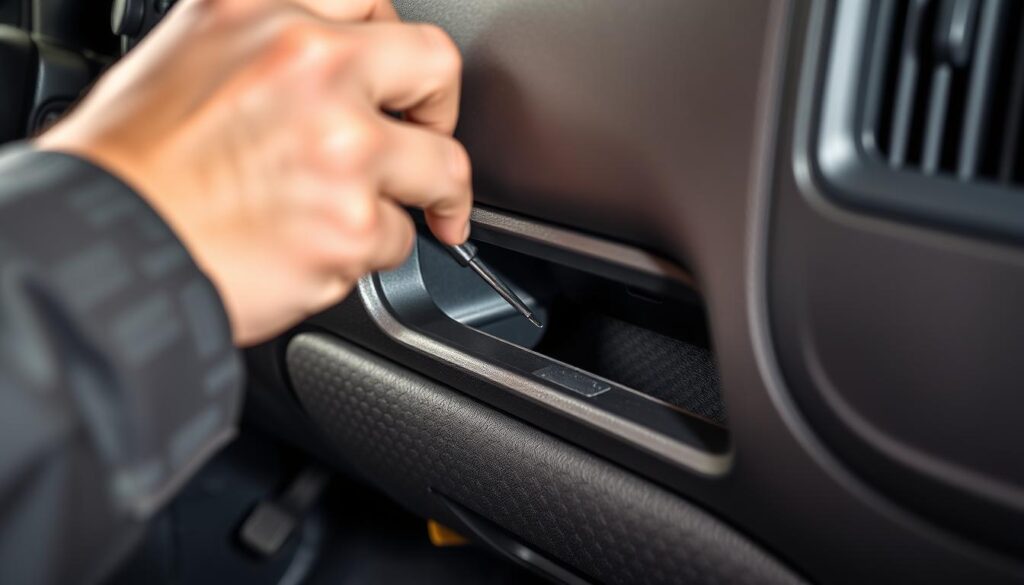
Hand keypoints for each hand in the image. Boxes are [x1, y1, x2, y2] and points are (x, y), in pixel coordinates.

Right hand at [36, 0, 471, 344]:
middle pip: (436, 68)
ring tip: (365, 215)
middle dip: (440, 113)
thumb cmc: (130, 168)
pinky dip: (369, 250)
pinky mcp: (350, 223)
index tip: (401, 80)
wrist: (100, 248)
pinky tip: (318, 249)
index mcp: (262, 11)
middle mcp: (310, 66)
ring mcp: (340, 146)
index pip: (372, 0)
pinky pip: (398, 238)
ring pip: (438, 168)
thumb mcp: (188, 53)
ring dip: (413, 197)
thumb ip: (267, 46)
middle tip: (426, 146)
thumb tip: (330, 61)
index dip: (395, 48)